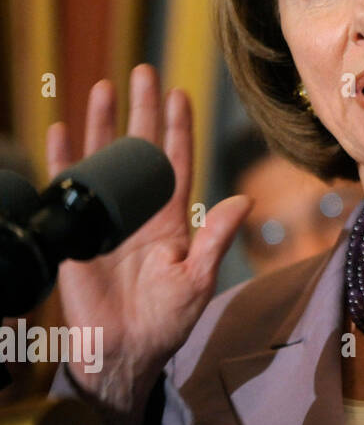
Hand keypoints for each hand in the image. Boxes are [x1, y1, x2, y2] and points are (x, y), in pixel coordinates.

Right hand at [45, 64, 250, 424]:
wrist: (124, 352)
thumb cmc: (166, 321)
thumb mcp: (197, 279)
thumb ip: (215, 239)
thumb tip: (243, 200)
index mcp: (173, 218)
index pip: (176, 160)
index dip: (177, 128)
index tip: (179, 93)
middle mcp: (140, 210)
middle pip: (140, 147)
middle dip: (142, 109)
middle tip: (143, 71)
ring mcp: (107, 218)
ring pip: (104, 158)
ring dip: (102, 124)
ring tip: (103, 86)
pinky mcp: (78, 233)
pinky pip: (69, 188)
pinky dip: (63, 159)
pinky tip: (59, 130)